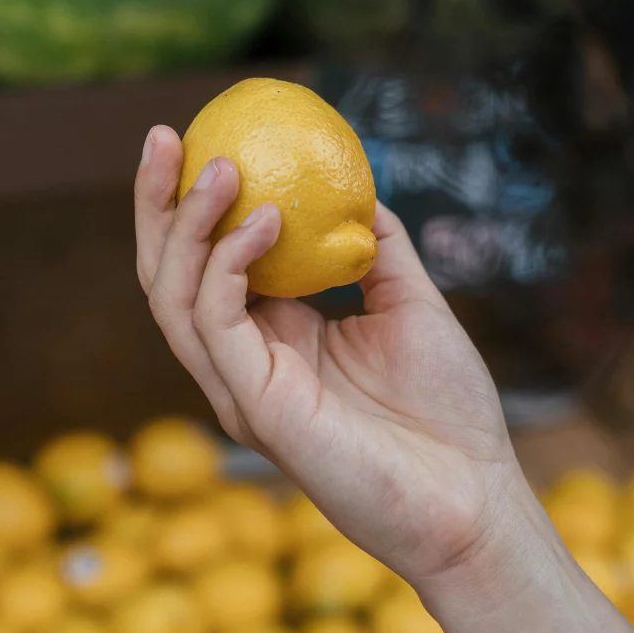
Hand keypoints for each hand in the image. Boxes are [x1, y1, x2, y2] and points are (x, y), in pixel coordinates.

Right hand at [135, 126, 522, 588]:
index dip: (192, 205)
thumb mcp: (413, 306)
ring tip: (219, 167)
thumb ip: (378, 250)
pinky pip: (218, 324)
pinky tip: (266, 222)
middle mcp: (246, 362)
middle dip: (157, 204)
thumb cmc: (449, 412)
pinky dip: (227, 266)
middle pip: (170, 275)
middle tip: (166, 137)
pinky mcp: (257, 407)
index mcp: (274, 340)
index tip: (204, 137)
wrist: (476, 496)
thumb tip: (357, 187)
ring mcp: (244, 388)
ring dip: (187, 226)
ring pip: (175, 297)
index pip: (208, 264)